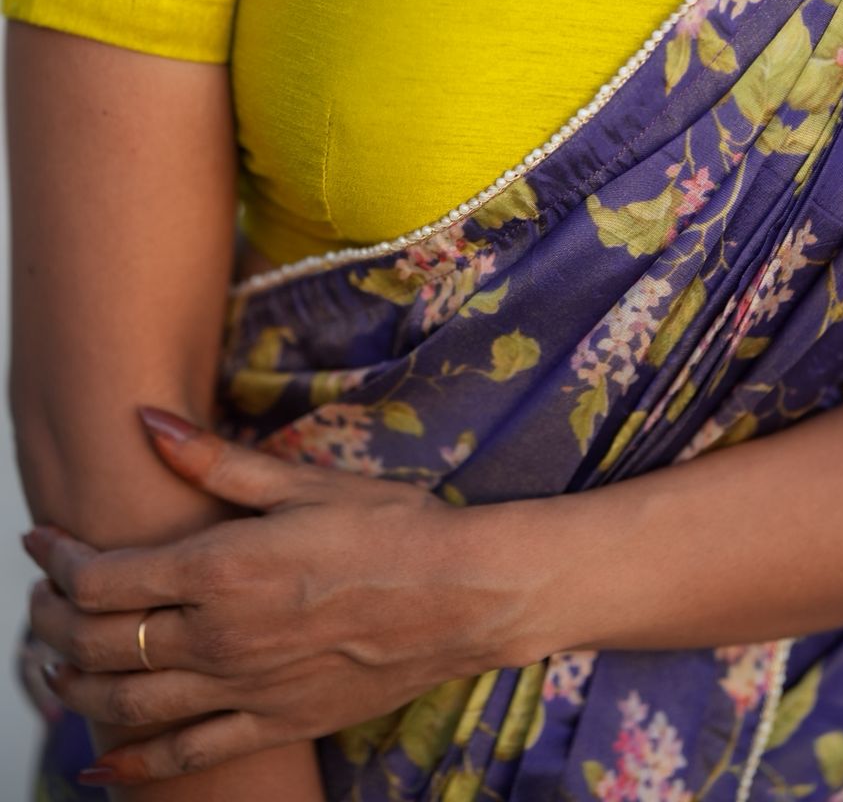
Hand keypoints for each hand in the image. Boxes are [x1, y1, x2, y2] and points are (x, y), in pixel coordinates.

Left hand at [22, 408, 528, 787]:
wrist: (461, 595)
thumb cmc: (389, 528)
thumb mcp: (300, 482)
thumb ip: (213, 460)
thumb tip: (146, 421)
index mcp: (221, 569)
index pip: (105, 578)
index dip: (60, 561)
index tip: (43, 543)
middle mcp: (220, 638)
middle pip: (102, 642)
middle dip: (54, 621)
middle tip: (41, 600)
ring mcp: (244, 689)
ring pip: (127, 704)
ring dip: (76, 685)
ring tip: (56, 663)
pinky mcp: (274, 723)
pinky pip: (185, 756)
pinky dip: (132, 760)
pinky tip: (102, 759)